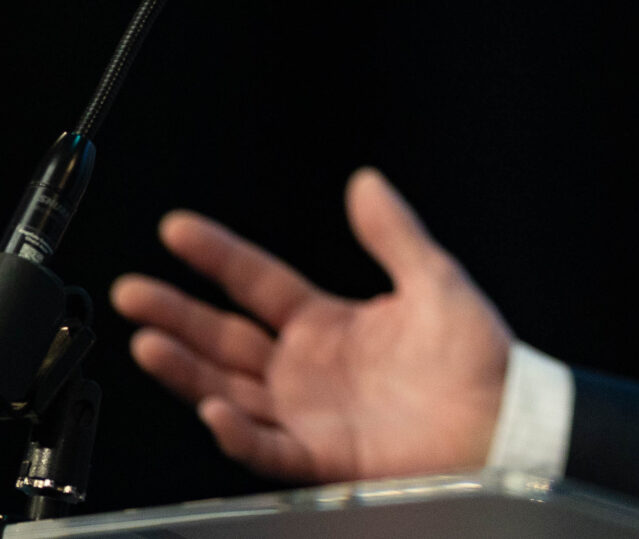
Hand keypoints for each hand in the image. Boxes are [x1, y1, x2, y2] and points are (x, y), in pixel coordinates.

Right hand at [108, 167, 511, 481]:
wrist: (505, 419)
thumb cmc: (478, 356)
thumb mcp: (435, 280)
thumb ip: (395, 234)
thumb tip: (365, 183)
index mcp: (328, 323)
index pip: (257, 283)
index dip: (217, 256)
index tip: (177, 230)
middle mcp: (306, 368)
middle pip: (224, 338)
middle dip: (176, 314)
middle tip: (133, 291)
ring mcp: (307, 413)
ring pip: (228, 390)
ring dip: (187, 371)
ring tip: (149, 342)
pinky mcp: (321, 454)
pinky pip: (267, 447)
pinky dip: (238, 433)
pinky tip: (214, 409)